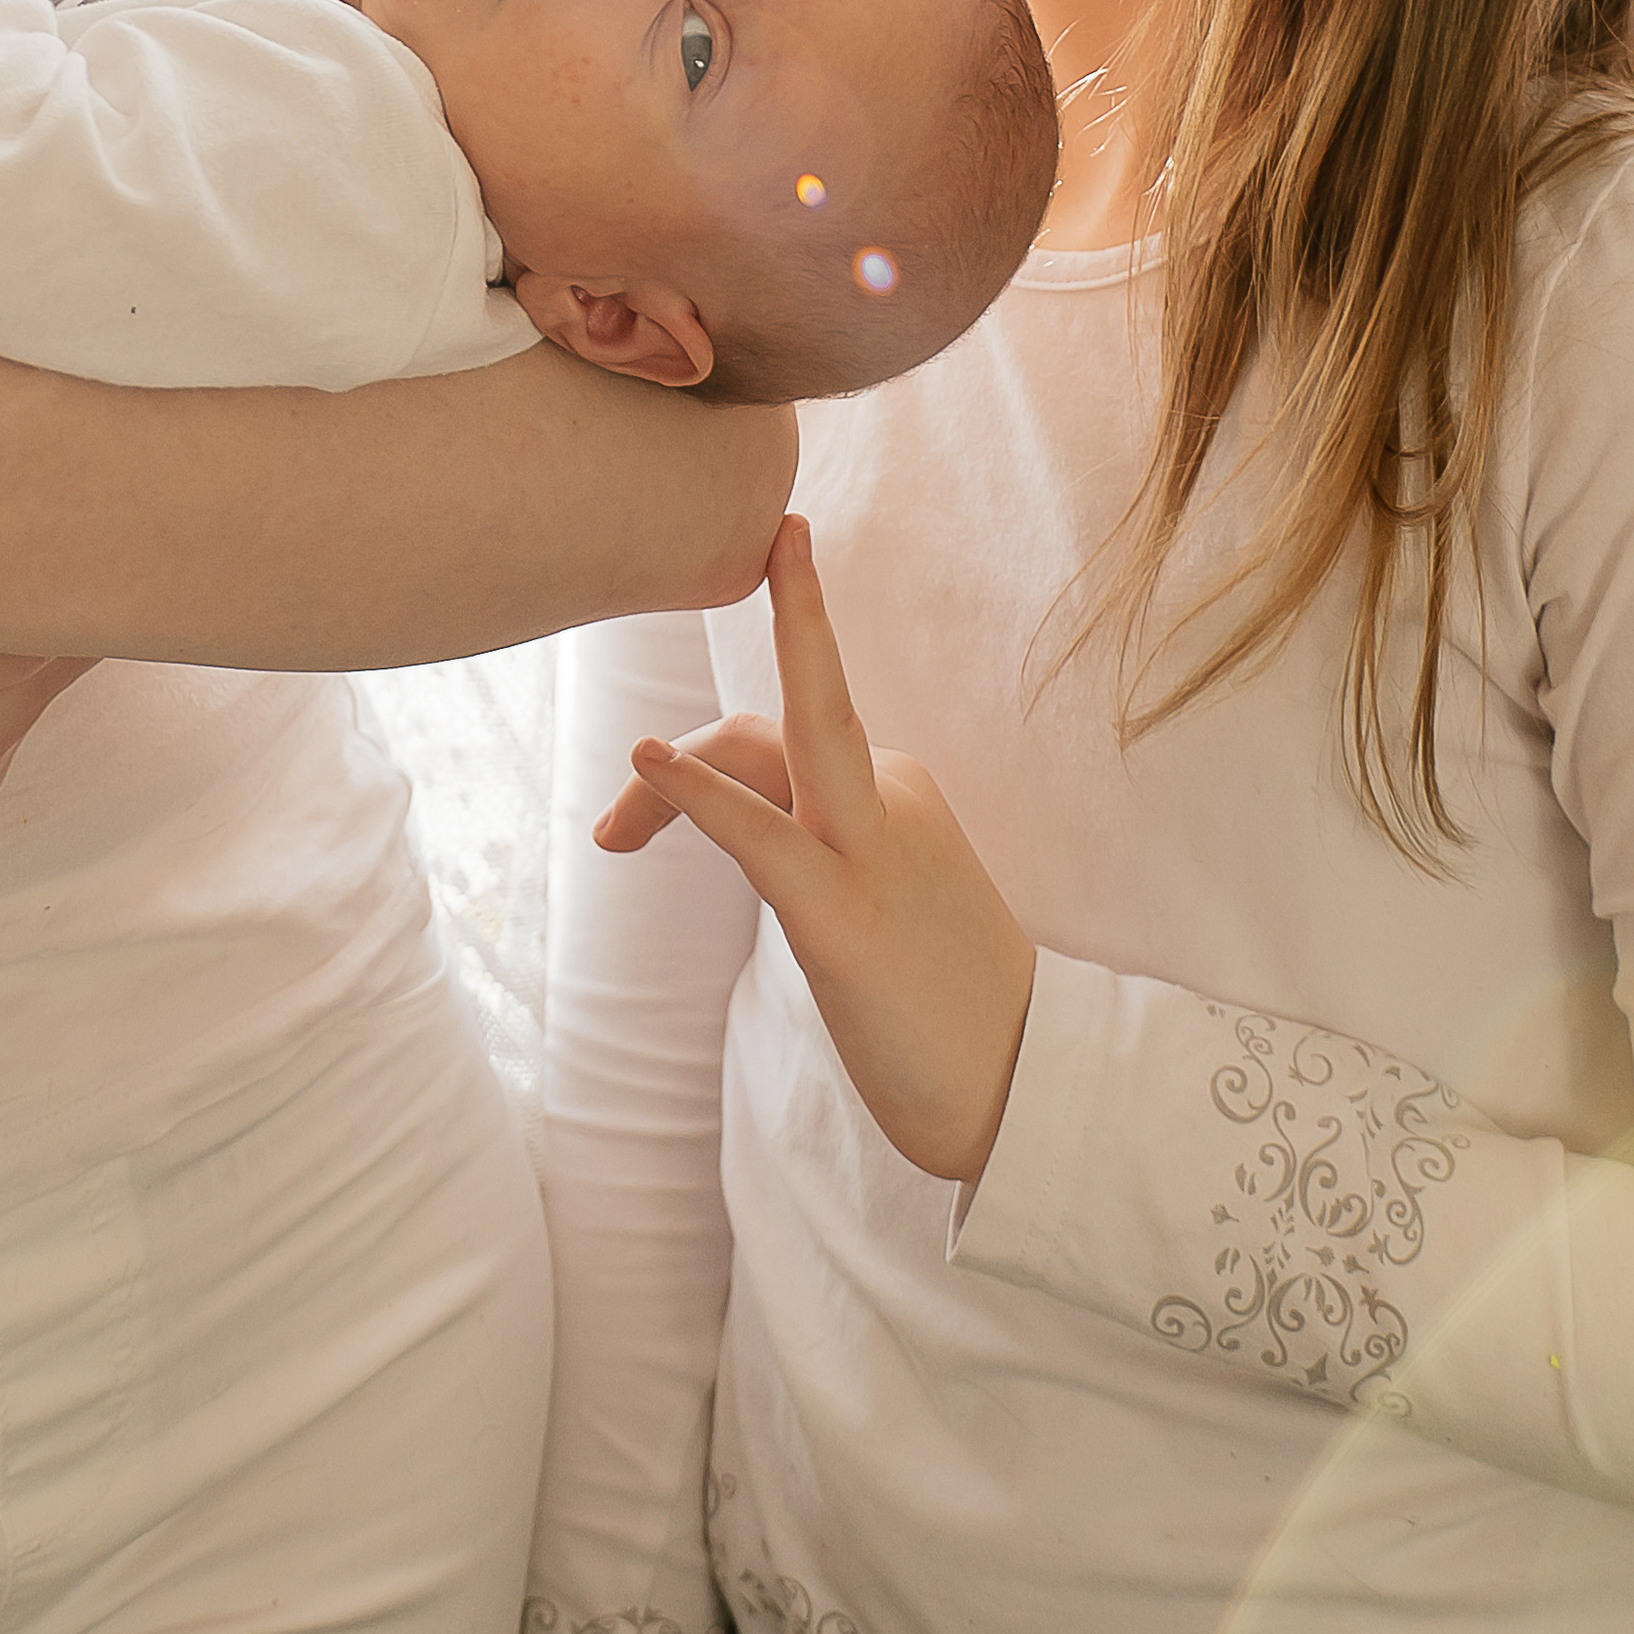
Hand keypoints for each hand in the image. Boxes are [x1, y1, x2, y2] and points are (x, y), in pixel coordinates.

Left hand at [600, 513, 1035, 1187]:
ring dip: (680, 767)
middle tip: (773, 536)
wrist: (1024, 1096)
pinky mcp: (843, 920)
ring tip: (609, 827)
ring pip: (779, 749)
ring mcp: (870, 854)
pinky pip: (760, 835)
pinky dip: (696, 794)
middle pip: (798, 707)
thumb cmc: (948, 1006)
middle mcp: (890, 800)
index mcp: (897, 794)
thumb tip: (751, 818)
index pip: (797, 727)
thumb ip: (824, 841)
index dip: (732, 719)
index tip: (692, 694)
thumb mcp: (885, 901)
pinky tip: (643, 766)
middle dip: (793, 609)